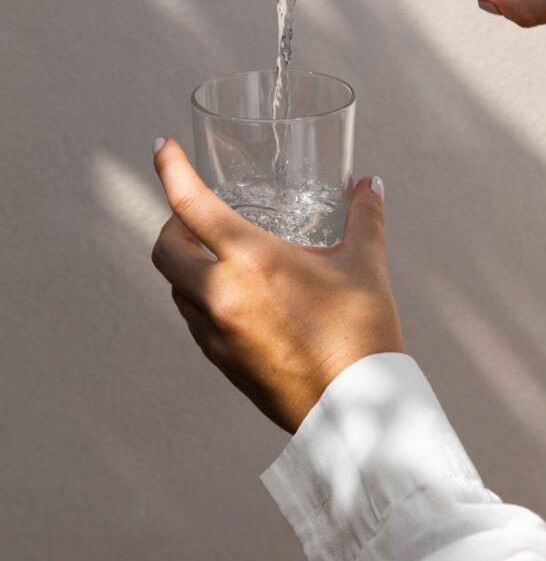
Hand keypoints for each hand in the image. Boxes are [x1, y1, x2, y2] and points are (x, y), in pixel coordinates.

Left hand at [150, 138, 405, 433]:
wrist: (358, 412)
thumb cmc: (361, 335)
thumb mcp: (365, 265)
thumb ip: (364, 218)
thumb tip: (369, 186)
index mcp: (252, 261)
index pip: (190, 204)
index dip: (170, 169)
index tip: (161, 148)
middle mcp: (222, 294)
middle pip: (165, 249)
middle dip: (172, 224)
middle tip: (198, 214)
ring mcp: (217, 333)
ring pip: (176, 287)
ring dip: (186, 264)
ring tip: (219, 254)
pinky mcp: (222, 362)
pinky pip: (194, 319)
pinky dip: (201, 297)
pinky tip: (235, 297)